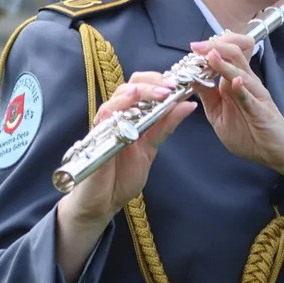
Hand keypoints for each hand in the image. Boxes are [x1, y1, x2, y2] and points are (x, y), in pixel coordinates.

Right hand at [61, 74, 197, 225]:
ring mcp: (104, 125)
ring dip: (139, 93)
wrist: (104, 202)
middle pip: (130, 85)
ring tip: (158, 94)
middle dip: (152, 82)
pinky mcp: (95, 138)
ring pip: (117, 97)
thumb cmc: (123, 175)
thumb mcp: (151, 148)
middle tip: (170, 88)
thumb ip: (166, 126)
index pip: (142, 86)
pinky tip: (131, 108)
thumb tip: (188, 105)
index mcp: (131, 115)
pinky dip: (118, 110)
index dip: (160, 80)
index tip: (180, 83)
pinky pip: (104, 118)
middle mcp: (116, 115)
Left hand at [189, 32, 283, 169]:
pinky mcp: (263, 111)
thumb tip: (191, 78)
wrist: (275, 152)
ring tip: (211, 55)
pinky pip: (252, 98)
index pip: (224, 57)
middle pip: (234, 56)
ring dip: (226, 64)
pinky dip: (243, 89)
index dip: (209, 49)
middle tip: (197, 46)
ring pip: (242, 73)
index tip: (193, 47)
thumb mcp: (218, 114)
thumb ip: (207, 96)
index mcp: (234, 82)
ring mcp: (256, 95)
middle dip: (215, 47)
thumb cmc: (248, 133)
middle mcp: (247, 83)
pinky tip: (236, 82)